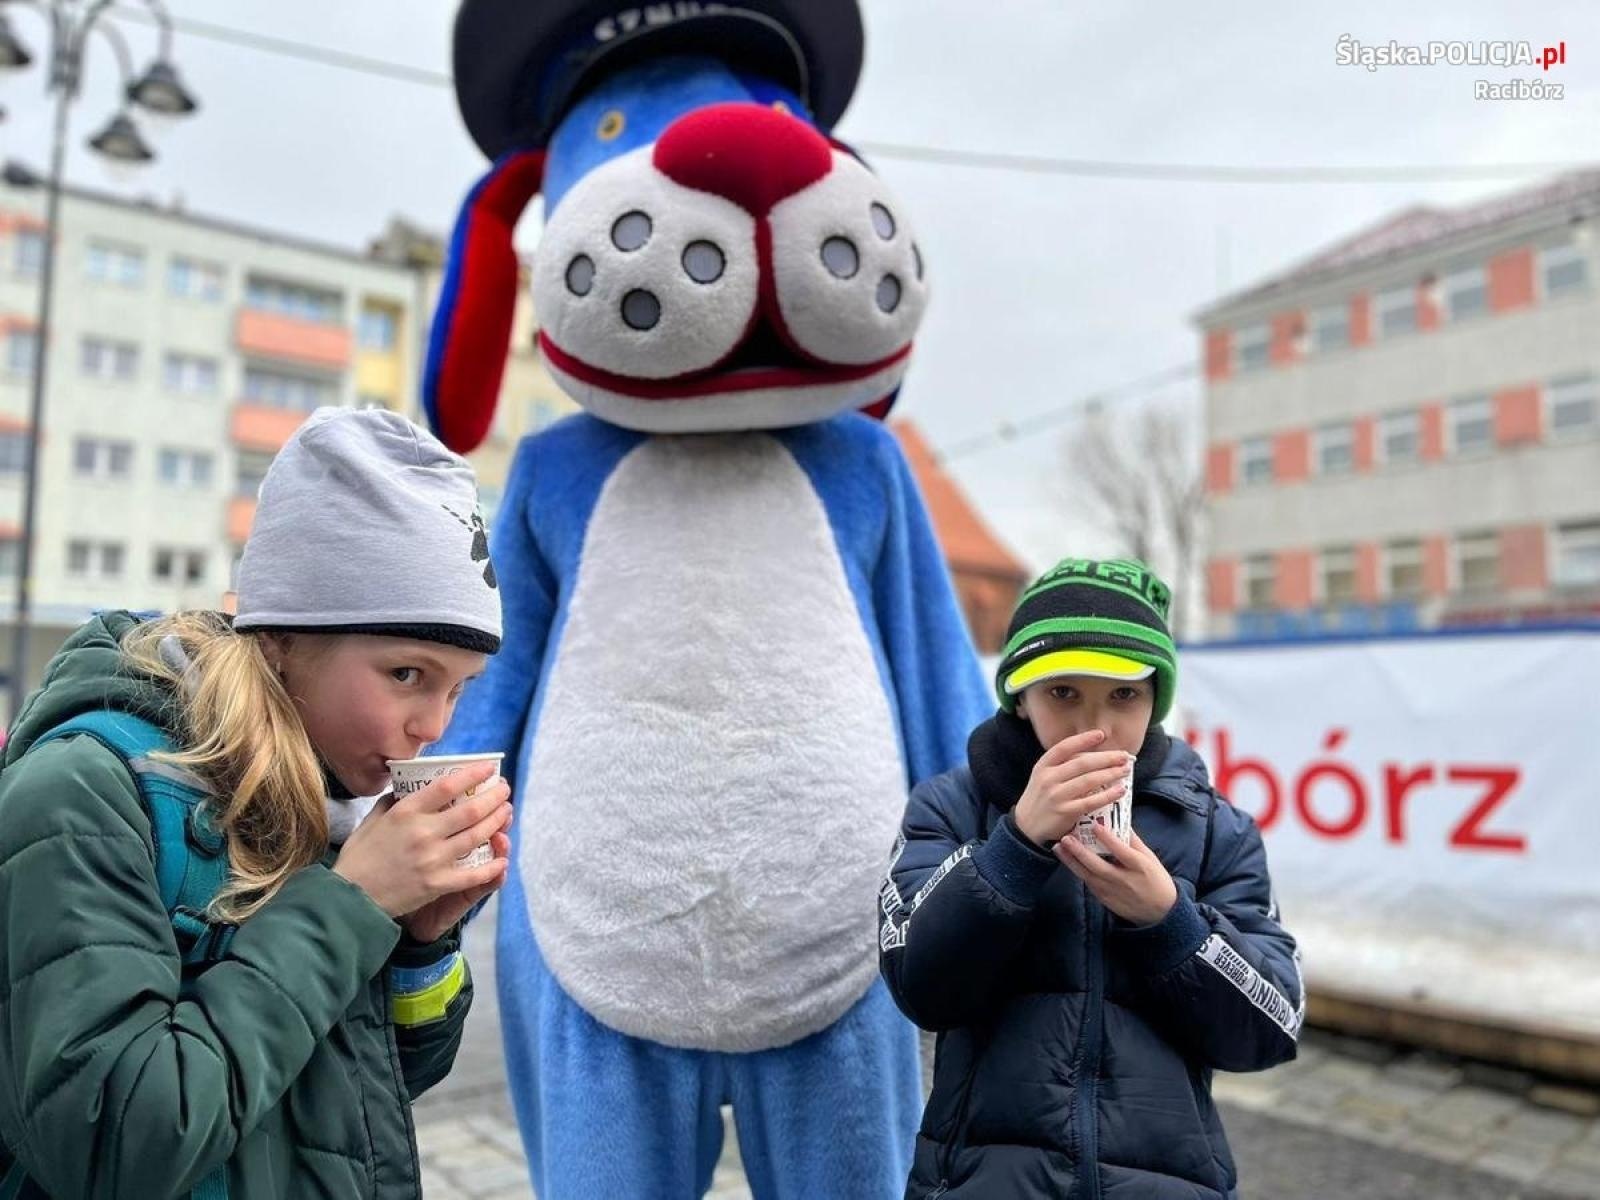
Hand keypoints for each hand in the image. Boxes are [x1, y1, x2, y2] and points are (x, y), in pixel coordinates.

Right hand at [333, 762, 512, 919]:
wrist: (349, 898)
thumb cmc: (359, 857)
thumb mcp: (372, 820)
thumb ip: (392, 802)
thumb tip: (406, 787)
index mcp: (406, 812)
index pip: (447, 786)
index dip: (472, 775)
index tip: (488, 767)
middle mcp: (423, 832)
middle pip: (470, 809)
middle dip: (494, 797)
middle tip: (505, 789)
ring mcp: (432, 858)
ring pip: (476, 836)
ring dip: (497, 822)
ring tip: (506, 812)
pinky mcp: (437, 883)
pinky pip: (472, 874)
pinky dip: (491, 867)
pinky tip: (502, 860)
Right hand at [1012, 729, 1134, 847]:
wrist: (1026, 828)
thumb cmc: (1040, 800)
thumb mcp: (1042, 778)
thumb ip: (1062, 767)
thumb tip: (1093, 757)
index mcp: (1043, 766)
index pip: (1065, 747)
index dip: (1083, 739)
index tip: (1101, 734)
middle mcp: (1048, 778)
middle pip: (1082, 763)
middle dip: (1106, 758)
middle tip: (1124, 756)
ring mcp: (1056, 795)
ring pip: (1089, 780)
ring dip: (1110, 774)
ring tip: (1125, 770)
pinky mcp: (1065, 812)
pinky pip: (1091, 801)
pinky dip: (1108, 795)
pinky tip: (1120, 790)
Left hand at [1054, 828, 1176, 925]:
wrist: (1161, 912)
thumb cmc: (1156, 879)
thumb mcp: (1150, 858)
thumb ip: (1134, 841)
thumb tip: (1120, 821)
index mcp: (1140, 867)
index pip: (1122, 852)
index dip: (1108, 839)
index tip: (1095, 825)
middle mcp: (1124, 881)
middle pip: (1099, 867)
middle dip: (1080, 852)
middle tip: (1066, 838)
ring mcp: (1113, 892)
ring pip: (1088, 876)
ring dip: (1072, 862)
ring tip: (1058, 847)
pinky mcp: (1105, 900)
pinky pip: (1089, 884)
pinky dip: (1077, 871)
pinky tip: (1067, 860)